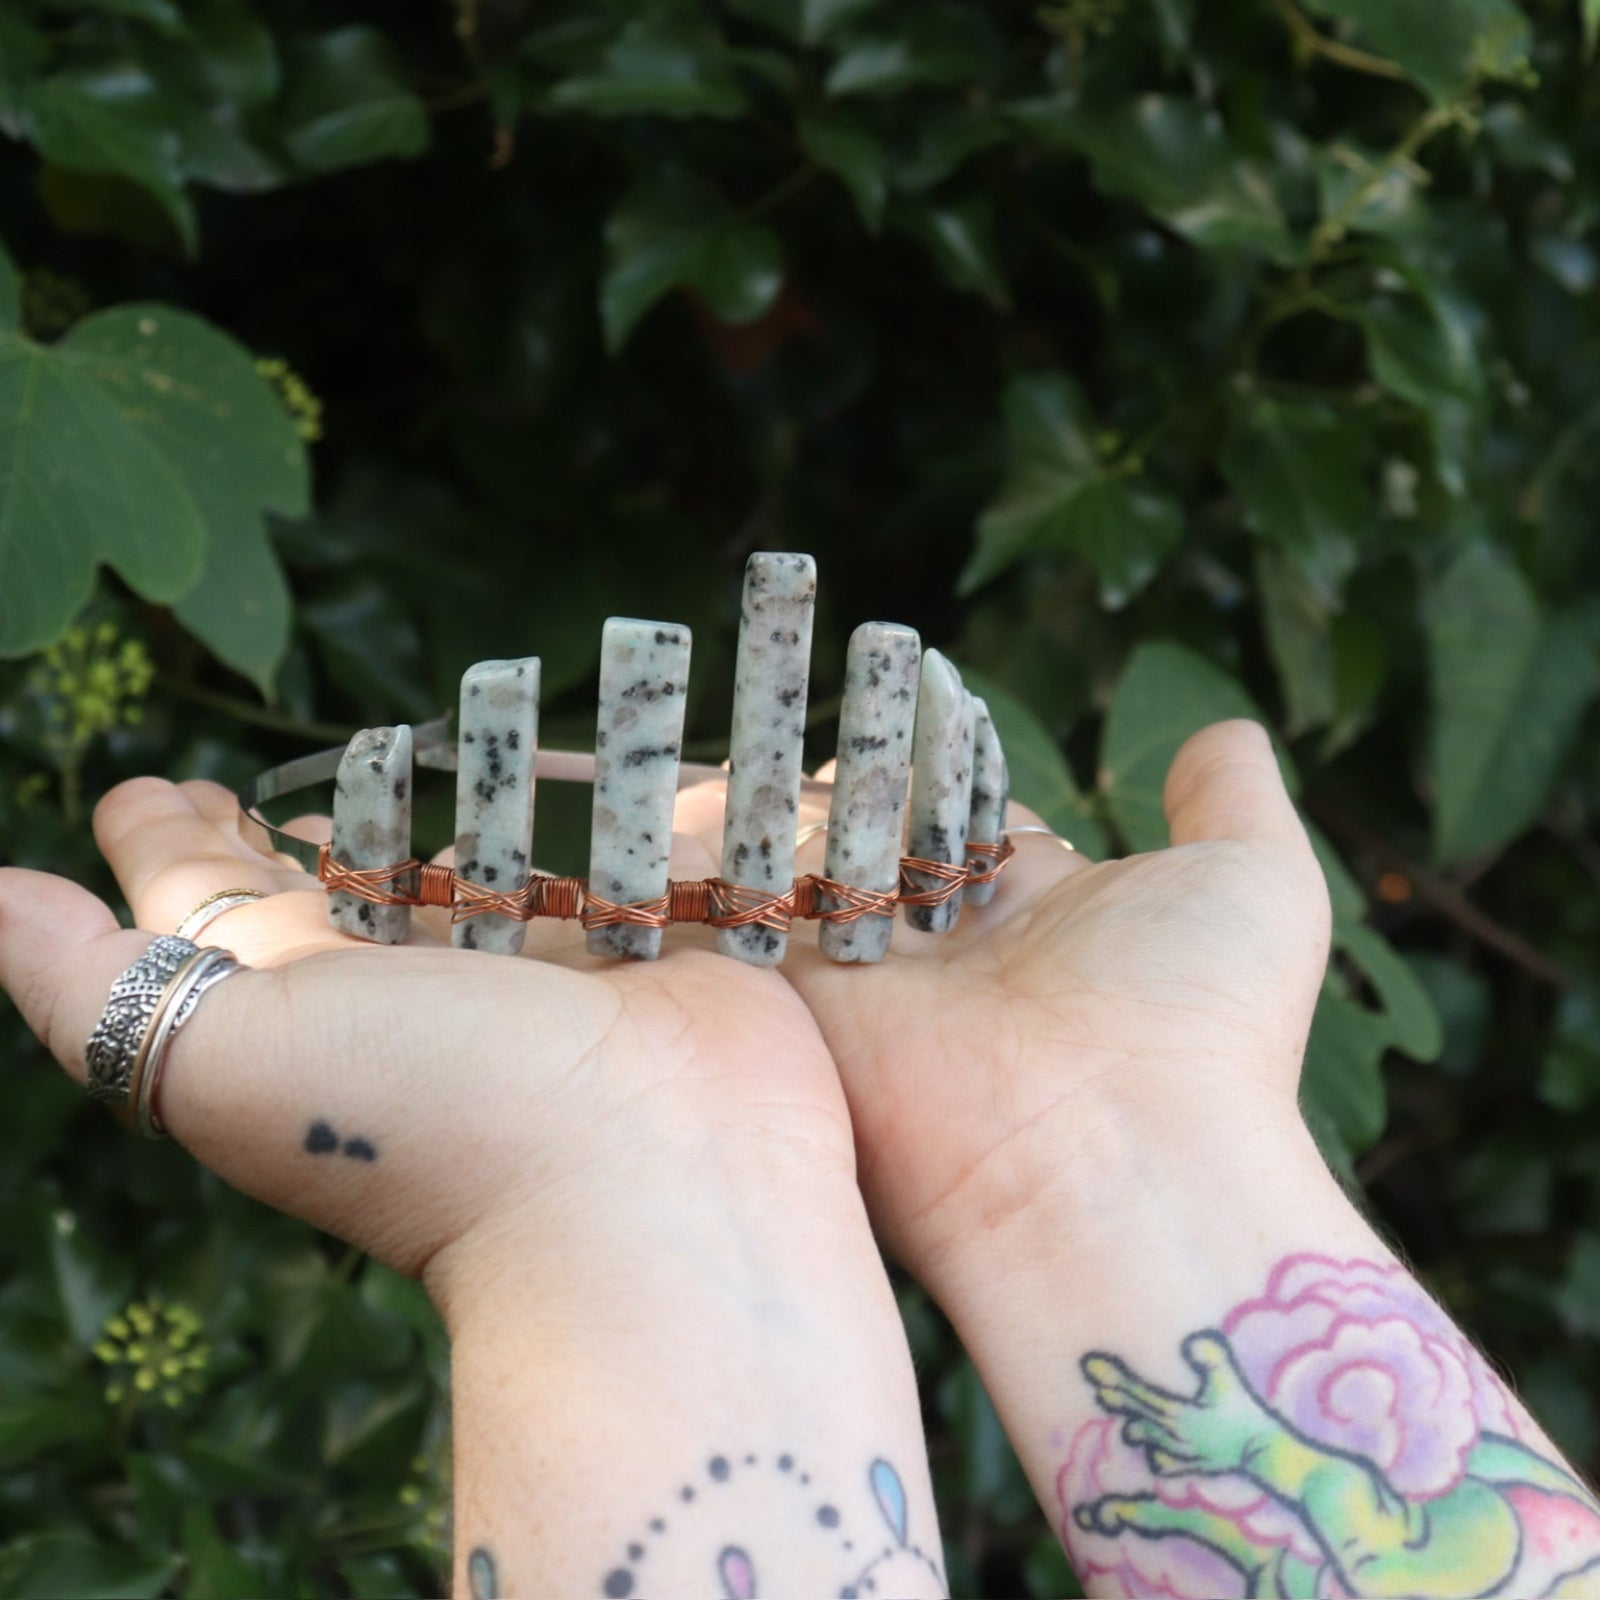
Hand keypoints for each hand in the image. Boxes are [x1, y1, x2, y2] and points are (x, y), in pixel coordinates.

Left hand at [0, 777, 857, 1318]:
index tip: (147, 785)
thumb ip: (87, 985)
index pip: (205, 899)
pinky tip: (543, 774)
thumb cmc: (428, 1125)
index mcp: (293, 998)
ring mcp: (521, 959)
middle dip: (271, 830)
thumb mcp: (218, 1066)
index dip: (166, 840)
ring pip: (446, 863)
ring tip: (387, 757)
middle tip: (242, 778)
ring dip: (414, 811)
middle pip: (318, 882)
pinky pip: (579, 854)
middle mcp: (400, 979)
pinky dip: (558, 813)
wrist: (654, 1185)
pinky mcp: (625, 938)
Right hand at [679, 719, 1330, 1290]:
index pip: (955, 809)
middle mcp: (943, 946)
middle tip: (768, 700)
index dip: (924, 748)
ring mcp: (870, 986)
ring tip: (700, 742)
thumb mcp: (1254, 883)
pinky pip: (741, 936)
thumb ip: (1229, 796)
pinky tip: (665, 810)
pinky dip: (704, 878)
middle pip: (865, 837)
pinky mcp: (806, 1022)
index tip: (890, 680)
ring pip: (796, 877)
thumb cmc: (1203, 1022)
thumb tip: (1222, 730)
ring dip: (754, 813)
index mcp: (1031, 906)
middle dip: (824, 778)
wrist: (1123, 1165)